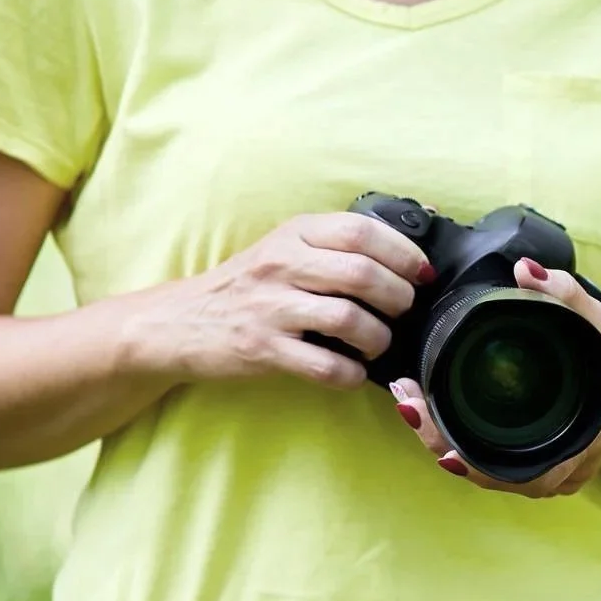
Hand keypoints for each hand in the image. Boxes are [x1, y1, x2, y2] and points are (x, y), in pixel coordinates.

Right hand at [158, 212, 433, 388]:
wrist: (180, 322)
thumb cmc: (247, 286)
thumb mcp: (286, 248)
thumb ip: (338, 243)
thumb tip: (419, 228)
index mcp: (295, 233)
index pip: (361, 231)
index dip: (403, 253)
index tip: (420, 275)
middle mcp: (282, 264)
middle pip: (363, 274)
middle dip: (398, 298)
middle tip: (402, 312)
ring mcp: (271, 308)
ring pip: (349, 319)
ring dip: (378, 338)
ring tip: (377, 344)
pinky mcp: (263, 349)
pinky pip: (324, 366)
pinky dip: (350, 373)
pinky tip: (350, 371)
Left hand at [390, 259, 600, 496]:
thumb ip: (569, 295)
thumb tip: (523, 269)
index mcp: (583, 440)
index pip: (521, 469)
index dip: (476, 462)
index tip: (439, 446)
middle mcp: (566, 468)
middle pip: (492, 475)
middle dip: (442, 444)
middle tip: (407, 405)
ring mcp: (554, 473)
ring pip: (489, 475)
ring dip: (445, 446)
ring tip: (409, 408)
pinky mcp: (543, 465)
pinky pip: (496, 468)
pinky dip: (462, 449)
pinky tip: (431, 422)